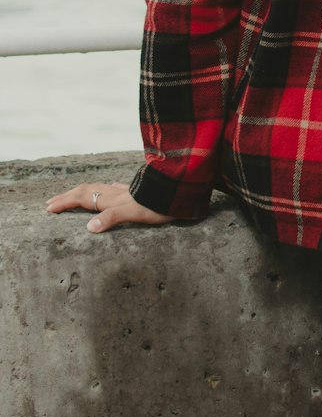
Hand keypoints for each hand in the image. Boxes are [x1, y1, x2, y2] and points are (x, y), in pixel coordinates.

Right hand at [46, 182, 172, 234]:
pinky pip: (112, 188)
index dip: (64, 203)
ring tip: (72, 195)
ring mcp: (124, 190)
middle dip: (66, 197)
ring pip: (96, 188)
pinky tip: (108, 189)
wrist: (178, 192)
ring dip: (81, 192)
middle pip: (85, 191)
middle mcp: (114, 192)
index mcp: (110, 198)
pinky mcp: (135, 191)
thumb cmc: (157, 205)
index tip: (48, 209)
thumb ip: (112, 218)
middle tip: (50, 203)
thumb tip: (89, 228)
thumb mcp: (134, 214)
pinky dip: (102, 189)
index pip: (81, 198)